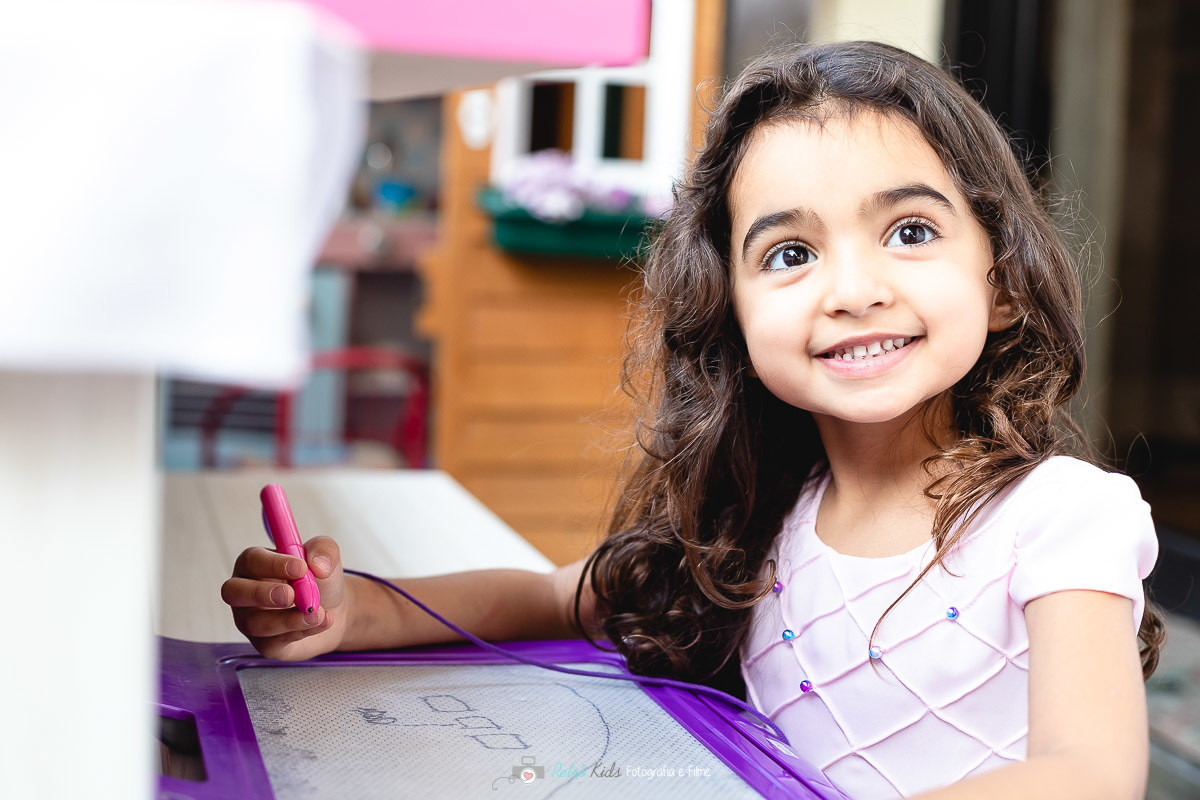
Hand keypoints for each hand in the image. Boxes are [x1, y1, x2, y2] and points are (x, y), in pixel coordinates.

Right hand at [221, 536, 348, 660]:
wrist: (335, 610)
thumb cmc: (321, 580)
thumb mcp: (328, 556)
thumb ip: (324, 550)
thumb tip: (317, 564)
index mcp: (255, 563)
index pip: (252, 560)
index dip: (273, 564)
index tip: (300, 568)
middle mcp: (245, 592)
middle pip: (233, 592)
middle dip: (261, 593)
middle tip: (291, 595)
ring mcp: (250, 619)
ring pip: (254, 623)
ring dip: (287, 619)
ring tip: (316, 613)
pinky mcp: (264, 643)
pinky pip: (273, 642)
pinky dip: (299, 632)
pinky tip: (320, 622)